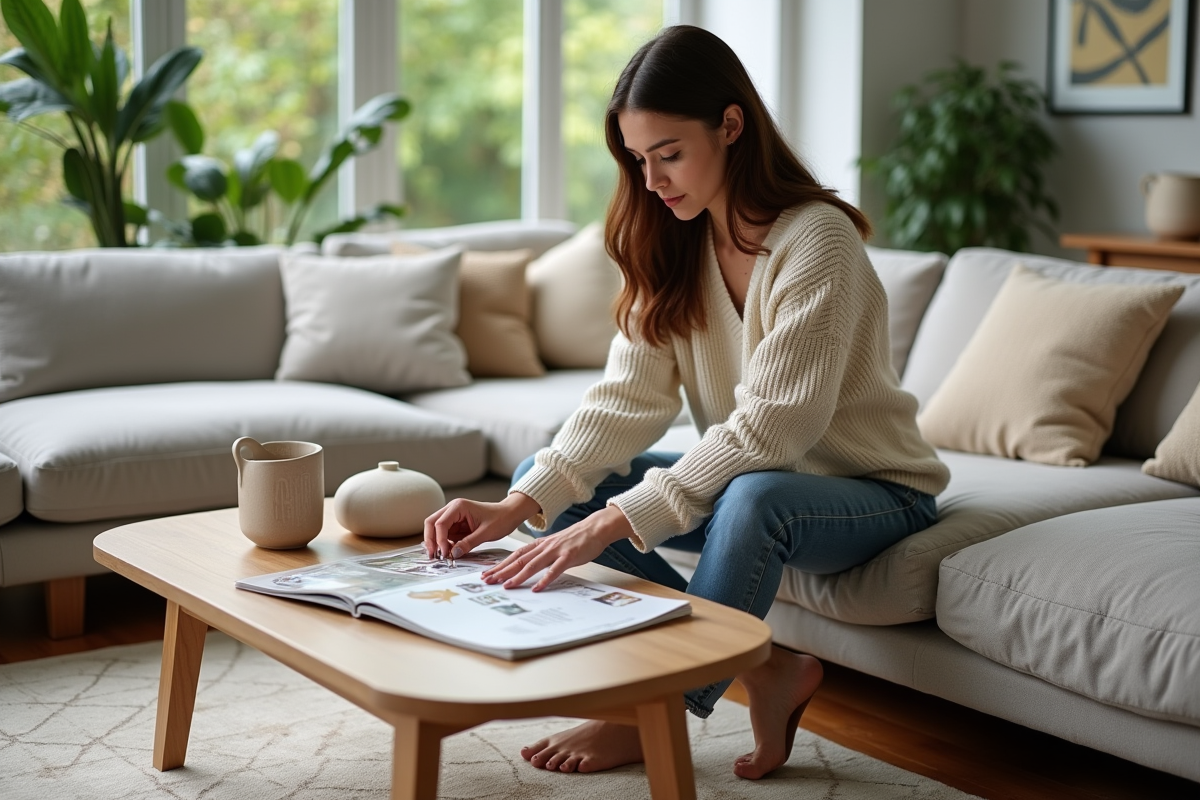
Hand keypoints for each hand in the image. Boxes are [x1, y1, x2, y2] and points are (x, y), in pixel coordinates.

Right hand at [423, 492, 540, 560]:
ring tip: (443, 557)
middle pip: (431, 523)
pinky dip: (445, 545)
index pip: (440, 523)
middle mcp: (452, 509)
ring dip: (437, 544)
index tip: (444, 554)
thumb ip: (469, 543)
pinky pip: (445, 535)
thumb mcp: (486, 532)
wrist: (510, 514)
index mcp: (458, 506)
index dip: (439, 540)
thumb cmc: (501, 518)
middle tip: (434, 557)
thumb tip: (453, 554)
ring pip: (436, 530)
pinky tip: (449, 553)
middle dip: (431, 540)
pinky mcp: (456, 525)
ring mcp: (453, 517)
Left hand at [482, 505, 633, 591]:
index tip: (487, 573)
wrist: (595, 527)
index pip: (515, 556)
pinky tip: (536, 588)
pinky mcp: (569, 556)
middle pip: (519, 560)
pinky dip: (545, 579)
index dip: (500, 565)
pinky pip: (555, 570)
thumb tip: (529, 567)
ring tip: (506, 586)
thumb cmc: (576, 538)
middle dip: (502, 571)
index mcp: (540, 544)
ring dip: (518, 576)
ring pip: (533, 565)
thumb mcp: (554, 545)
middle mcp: (545, 547)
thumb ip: (542, 555)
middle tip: (487, 580)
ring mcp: (556, 551)